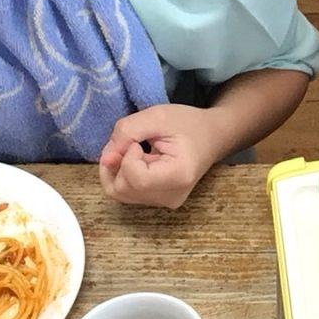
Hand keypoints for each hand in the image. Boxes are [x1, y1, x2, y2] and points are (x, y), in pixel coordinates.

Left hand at [98, 104, 219, 209]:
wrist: (212, 136)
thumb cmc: (188, 124)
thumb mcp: (157, 116)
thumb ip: (127, 132)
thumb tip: (106, 158)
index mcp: (178, 176)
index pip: (136, 178)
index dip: (126, 157)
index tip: (138, 141)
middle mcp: (172, 196)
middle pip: (123, 188)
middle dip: (117, 162)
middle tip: (132, 142)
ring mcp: (165, 202)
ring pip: (120, 193)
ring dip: (118, 169)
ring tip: (135, 151)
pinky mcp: (159, 202)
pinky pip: (127, 193)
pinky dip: (122, 175)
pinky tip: (134, 161)